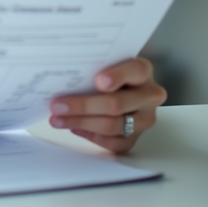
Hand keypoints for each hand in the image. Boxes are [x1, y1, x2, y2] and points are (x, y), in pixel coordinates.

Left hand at [48, 57, 165, 153]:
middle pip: (116, 104)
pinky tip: (74, 128)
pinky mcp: (136, 138)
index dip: (118, 76)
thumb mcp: (106, 63)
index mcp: (143, 71)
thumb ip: (94, 67)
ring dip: (81, 123)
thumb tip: (65, 78)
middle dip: (83, 106)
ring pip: (112, 126)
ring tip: (58, 119)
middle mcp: (149, 96)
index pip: (135, 70)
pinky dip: (91, 136)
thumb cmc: (110, 73)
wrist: (123, 89)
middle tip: (58, 106)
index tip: (98, 81)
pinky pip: (113, 143)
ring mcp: (144, 119)